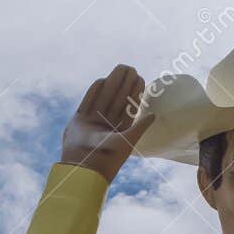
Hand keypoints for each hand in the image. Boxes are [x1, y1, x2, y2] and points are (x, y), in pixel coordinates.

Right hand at [61, 65, 154, 184]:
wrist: (82, 165)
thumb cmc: (107, 156)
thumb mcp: (126, 142)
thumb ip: (139, 128)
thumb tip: (154, 115)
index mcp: (120, 129)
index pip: (129, 106)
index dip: (135, 91)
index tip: (140, 78)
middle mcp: (107, 124)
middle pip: (117, 99)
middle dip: (124, 83)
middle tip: (130, 68)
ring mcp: (93, 121)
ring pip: (104, 98)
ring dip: (111, 83)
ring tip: (118, 69)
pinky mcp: (79, 121)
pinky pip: (88, 101)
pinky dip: (94, 91)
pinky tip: (102, 80)